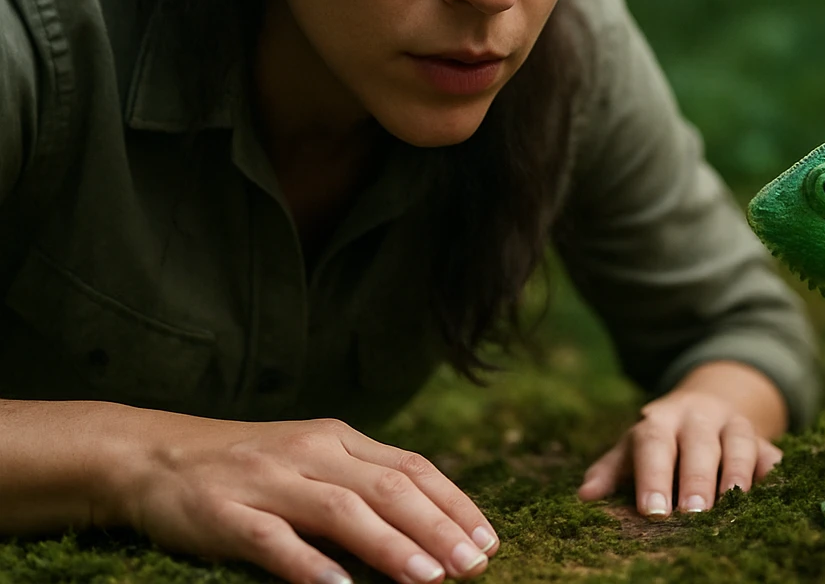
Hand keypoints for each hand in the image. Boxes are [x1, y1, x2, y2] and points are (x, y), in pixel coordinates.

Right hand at [104, 409, 499, 583]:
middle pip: (388, 488)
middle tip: (472, 565)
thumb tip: (433, 523)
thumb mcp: (312, 460)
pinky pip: (274, 542)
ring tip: (428, 579)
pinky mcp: (226, 514)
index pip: (412, 468)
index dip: (454, 504)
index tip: (487, 541)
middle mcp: (310, 452)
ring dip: (389, 546)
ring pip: (342, 511)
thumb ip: (364, 482)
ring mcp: (268, 482)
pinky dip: (309, 565)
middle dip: (437, 528)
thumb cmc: (250, 467)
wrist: (155, 456)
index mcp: (338, 438)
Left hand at [576, 361, 786, 516]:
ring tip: (731, 505)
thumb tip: (585, 496)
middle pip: (699, 443)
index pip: (654, 443)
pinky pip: (771, 454)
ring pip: (739, 442)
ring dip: (735, 474)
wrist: (705, 407)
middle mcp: (698, 417)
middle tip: (692, 513)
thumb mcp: (631, 449)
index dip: (653, 476)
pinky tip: (769, 493)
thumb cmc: (660, 441)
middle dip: (696, 478)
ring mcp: (734, 425)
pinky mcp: (762, 440)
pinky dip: (771, 473)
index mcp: (660, 420)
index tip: (651, 511)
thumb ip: (610, 470)